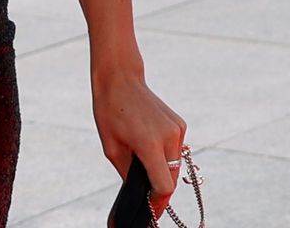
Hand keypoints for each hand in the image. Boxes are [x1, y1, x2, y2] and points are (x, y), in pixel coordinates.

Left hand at [92, 66, 186, 218]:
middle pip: (171, 177)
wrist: (121, 79)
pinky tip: (149, 145)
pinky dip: (164, 153)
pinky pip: (175, 148)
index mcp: (149, 144)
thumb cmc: (109, 112)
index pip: (164, 185)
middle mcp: (169, 137)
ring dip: (163, 170)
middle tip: (148, 199)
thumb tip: (138, 191)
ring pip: (175, 163)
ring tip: (145, 168)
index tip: (152, 211)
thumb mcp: (111, 146)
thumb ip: (127, 172)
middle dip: (160, 188)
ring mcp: (178, 130)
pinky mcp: (180, 124)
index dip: (158, 202)